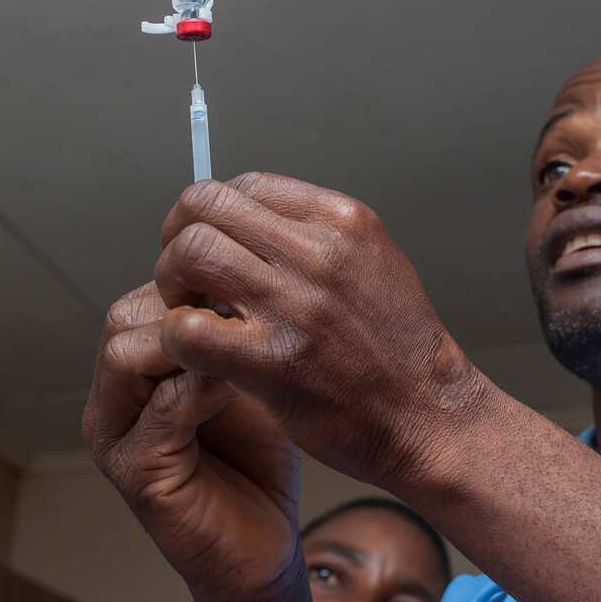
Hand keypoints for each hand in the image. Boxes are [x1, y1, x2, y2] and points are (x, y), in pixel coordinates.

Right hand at [83, 283, 318, 601]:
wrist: (266, 542)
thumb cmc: (261, 455)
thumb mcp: (250, 373)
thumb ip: (235, 326)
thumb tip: (252, 260)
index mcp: (138, 366)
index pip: (147, 293)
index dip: (197, 282)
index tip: (253, 285)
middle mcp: (115, 396)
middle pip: (127, 314)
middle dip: (190, 306)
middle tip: (247, 311)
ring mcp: (117, 436)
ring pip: (126, 352)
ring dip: (190, 341)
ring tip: (243, 345)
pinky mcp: (136, 474)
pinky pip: (156, 412)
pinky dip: (200, 389)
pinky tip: (239, 384)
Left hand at [153, 173, 488, 490]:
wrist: (430, 417)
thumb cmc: (398, 350)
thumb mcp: (376, 263)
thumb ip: (317, 237)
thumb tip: (252, 222)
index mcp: (344, 221)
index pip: (247, 184)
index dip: (214, 215)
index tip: (213, 247)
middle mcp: (319, 252)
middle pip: (206, 205)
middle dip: (179, 237)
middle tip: (185, 278)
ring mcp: (294, 304)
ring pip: (190, 252)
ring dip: (170, 282)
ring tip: (188, 311)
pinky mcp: (272, 361)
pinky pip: (186, 327)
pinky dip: (175, 337)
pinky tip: (196, 353)